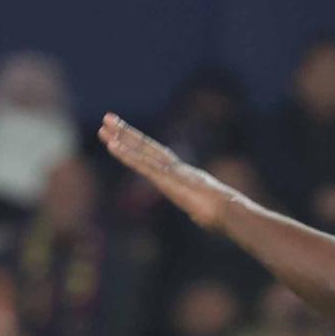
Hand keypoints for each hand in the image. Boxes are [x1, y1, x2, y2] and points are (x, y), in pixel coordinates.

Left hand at [99, 114, 231, 229]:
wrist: (231, 213)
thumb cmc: (225, 217)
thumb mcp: (207, 213)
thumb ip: (199, 210)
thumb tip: (201, 216)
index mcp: (185, 176)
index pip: (158, 158)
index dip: (141, 146)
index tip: (127, 136)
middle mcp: (176, 168)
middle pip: (147, 147)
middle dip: (127, 133)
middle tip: (108, 118)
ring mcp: (170, 172)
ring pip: (141, 151)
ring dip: (121, 138)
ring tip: (104, 125)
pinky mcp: (166, 179)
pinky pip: (142, 165)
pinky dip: (126, 154)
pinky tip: (112, 145)